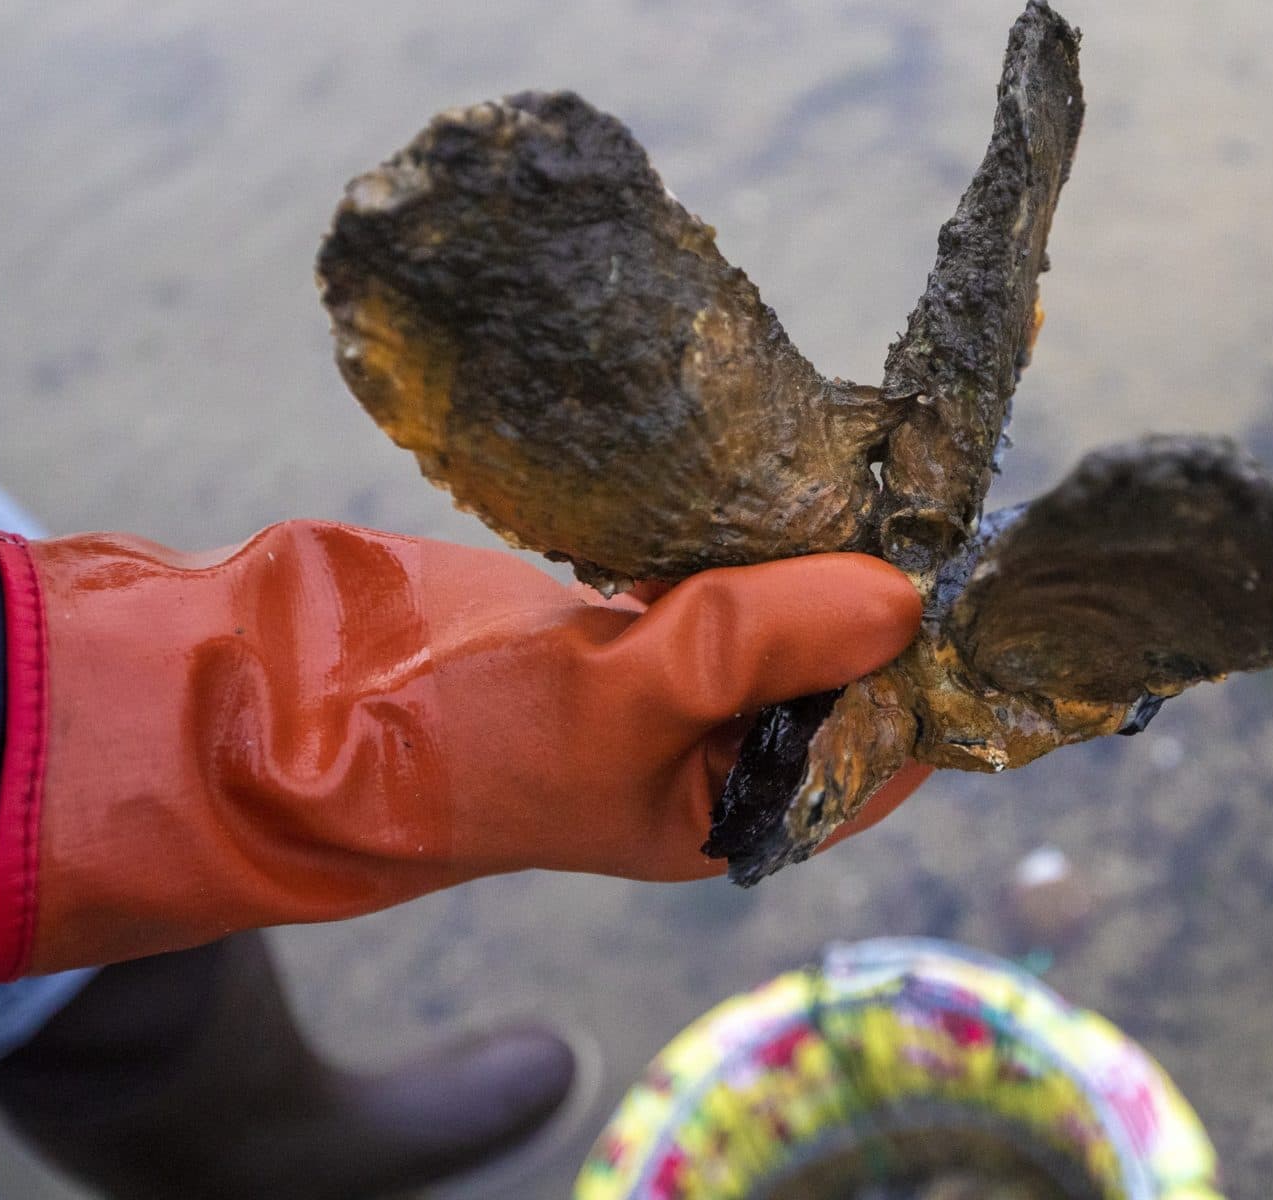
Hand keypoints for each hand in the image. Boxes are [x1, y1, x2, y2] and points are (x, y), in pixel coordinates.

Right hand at [0, 522, 922, 980]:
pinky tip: (779, 462)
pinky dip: (745, 519)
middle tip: (919, 486)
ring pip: (783, 602)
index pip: (883, 744)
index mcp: (735, 809)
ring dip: (813, 542)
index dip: (931, 665)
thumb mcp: (620, 701)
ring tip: (868, 462)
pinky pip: (718, 560)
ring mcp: (672, 673)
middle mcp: (718, 749)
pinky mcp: (625, 607)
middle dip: (874, 587)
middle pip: (841, 662)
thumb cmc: (452, 739)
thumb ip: (758, 644)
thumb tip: (904, 596)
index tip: (974, 569)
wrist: (298, 694)